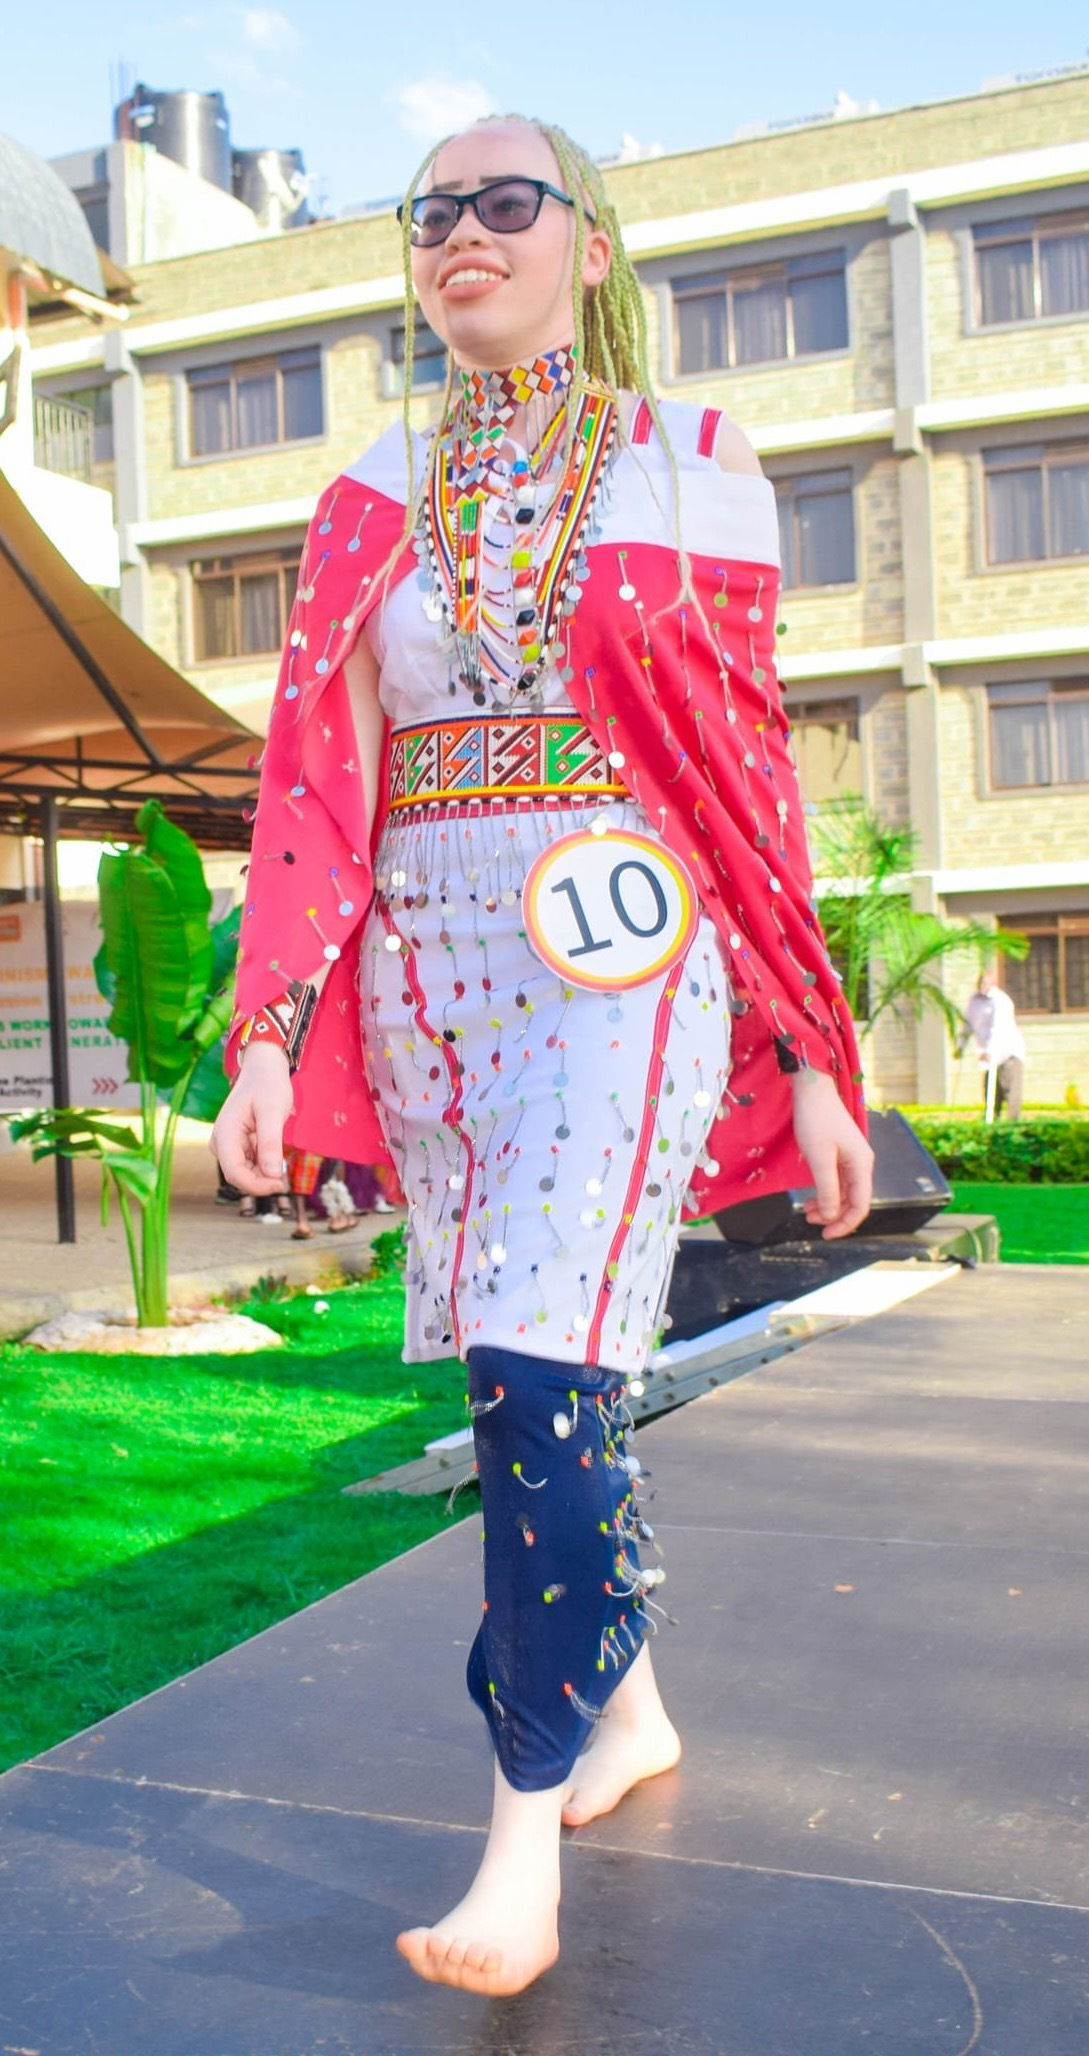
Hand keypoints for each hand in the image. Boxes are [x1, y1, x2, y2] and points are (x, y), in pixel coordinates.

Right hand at [210, 1042, 294, 1195]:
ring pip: (245, 1173)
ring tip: (282, 1161)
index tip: (280, 1184)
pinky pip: (249, 1165)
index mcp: (225, 1133)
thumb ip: (270, 1143)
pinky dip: (264, 1167)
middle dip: (262, 1182)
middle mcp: (221, 1142)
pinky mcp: (237, 1147)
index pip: (234, 1172)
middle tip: (286, 1178)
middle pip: (239, 1176)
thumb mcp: (273, 1111)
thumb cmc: (268, 1085)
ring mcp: (228, 1146)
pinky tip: (276, 1157)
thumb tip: (273, 1175)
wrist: (263, 1070)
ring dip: (264, 1175)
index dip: (256, 1185)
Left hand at [790, 1069, 873, 1240]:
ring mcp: (852, 1158)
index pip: (860, 1205)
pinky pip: (837, 1181)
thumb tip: (831, 1216)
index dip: (845, 1224)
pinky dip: (825, 1192)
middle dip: (834, 1215)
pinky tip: (811, 1198)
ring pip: (844, 1192)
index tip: (826, 1235)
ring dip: (828, 1205)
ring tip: (806, 1212)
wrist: (812, 1090)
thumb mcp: (820, 1159)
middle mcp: (861, 1164)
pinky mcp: (841, 1153)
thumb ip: (827, 1189)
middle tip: (809, 1222)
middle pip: (853, 1201)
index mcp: (862, 1165)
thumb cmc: (816, 1121)